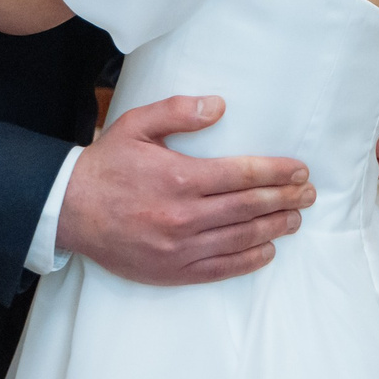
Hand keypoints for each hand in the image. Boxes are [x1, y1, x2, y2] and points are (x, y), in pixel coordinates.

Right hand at [54, 97, 314, 284]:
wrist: (69, 211)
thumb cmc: (106, 165)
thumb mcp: (136, 125)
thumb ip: (178, 111)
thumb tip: (219, 106)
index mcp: (179, 177)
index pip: (243, 175)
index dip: (277, 172)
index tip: (298, 169)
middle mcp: (184, 215)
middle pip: (250, 207)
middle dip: (285, 199)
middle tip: (309, 194)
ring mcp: (179, 247)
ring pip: (241, 239)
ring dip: (275, 228)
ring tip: (296, 218)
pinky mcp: (172, 271)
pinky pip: (221, 268)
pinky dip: (249, 260)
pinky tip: (267, 249)